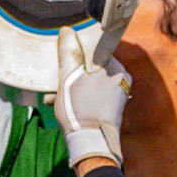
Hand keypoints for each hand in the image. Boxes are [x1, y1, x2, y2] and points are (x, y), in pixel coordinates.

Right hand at [53, 27, 129, 167]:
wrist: (92, 145)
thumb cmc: (80, 109)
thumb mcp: (68, 78)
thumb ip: (67, 54)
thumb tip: (67, 31)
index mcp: (115, 69)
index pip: (95, 51)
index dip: (76, 54)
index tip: (64, 61)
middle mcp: (121, 81)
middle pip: (91, 68)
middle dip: (71, 75)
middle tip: (56, 82)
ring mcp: (118, 96)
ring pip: (91, 83)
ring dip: (72, 88)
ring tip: (54, 98)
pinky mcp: (113, 110)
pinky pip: (94, 96)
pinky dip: (80, 98)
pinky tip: (63, 106)